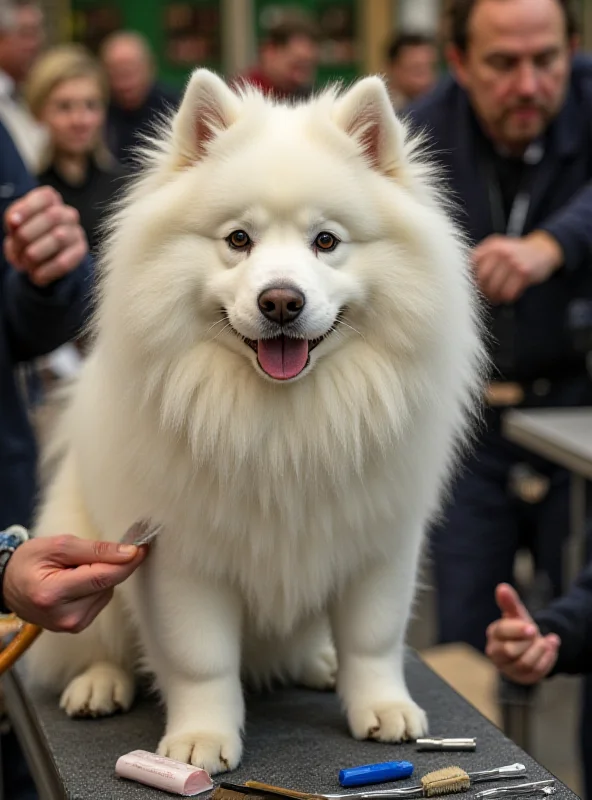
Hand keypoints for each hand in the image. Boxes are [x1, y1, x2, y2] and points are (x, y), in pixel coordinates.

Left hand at [3, 186, 87, 286]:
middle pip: (52, 217)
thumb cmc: (28, 237)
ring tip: (24, 264)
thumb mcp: (16, 226)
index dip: (28, 208)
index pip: (46, 196)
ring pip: (59, 238)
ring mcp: (77, 234)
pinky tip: (36, 276)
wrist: (44, 261)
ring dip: (35, 253)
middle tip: (16, 249)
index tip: (12, 223)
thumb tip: (14, 221)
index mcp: (52, 201)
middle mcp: (68, 214)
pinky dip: (46, 271)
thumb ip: (13, 219)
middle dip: (28, 234)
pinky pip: (65, 262)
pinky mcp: (80, 254)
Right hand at [3, 536, 145, 632]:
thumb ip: (95, 550)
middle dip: (109, 565)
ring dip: (101, 576)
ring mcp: (71, 625)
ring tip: (73, 571)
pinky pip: (101, 600)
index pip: (104, 577)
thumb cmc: (29, 561)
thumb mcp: (58, 545)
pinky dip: (96, 587)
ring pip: (108, 592)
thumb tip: (128, 553)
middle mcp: (65, 617)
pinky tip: (77, 583)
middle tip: (85, 555)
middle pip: (108, 584)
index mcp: (54, 594)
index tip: (143, 546)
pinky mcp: (77, 627)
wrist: (8, 584)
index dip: (127, 561)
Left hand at [472, 231, 562, 304]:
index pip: (472, 264)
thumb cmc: (516, 253)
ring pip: (494, 288)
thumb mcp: (498, 247)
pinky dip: (506, 298)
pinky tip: (507, 296)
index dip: (471, 277)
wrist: (544, 249)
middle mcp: (501, 252)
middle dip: (482, 289)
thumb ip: (482, 258)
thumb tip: (463, 278)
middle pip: (482, 278)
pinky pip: (508, 293)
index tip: (475, 284)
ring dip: (494, 296)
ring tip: (496, 297)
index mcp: (492, 245)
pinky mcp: (524, 273)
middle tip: (486, 293)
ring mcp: (513, 262)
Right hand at [485, 583, 560, 683]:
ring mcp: (507, 668)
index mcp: (493, 634)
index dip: (518, 630)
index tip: (532, 628)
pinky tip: (549, 651)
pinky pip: (535, 673)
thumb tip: (502, 587)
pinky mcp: (520, 678)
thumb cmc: (521, 627)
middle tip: (537, 634)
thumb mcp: (517, 613)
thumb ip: (510, 601)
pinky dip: (546, 660)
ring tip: (545, 642)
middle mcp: (495, 653)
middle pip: (510, 650)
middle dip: (529, 642)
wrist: (532, 644)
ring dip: (540, 651)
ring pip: (524, 663)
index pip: (501, 632)